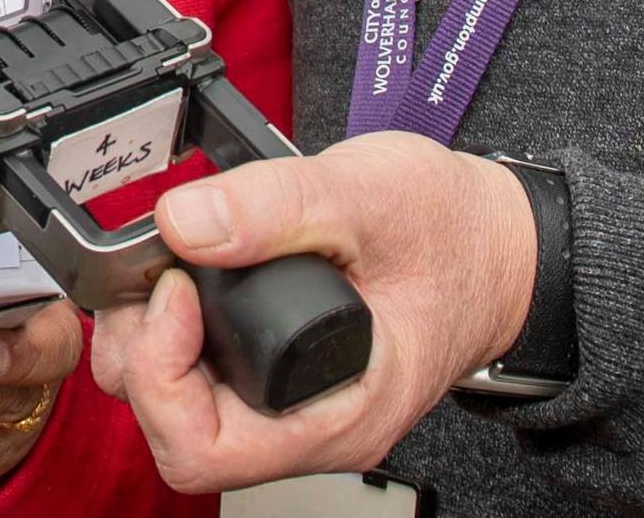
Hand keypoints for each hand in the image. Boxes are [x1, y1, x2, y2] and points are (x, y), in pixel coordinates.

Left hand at [86, 133, 535, 493]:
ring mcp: (295, 409)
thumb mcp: (372, 194)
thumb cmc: (455, 234)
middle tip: (156, 279)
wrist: (499, 248)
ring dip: (150, 349)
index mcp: (341, 410)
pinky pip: (205, 388)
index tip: (178, 287)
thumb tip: (186, 221)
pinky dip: (174, 339)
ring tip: (165, 279)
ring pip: (183, 417)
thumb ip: (279, 205)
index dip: (164, 370)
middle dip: (144, 359)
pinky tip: (184, 286)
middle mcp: (311, 427)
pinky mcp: (281, 383)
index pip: (207, 448)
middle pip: (180, 438)